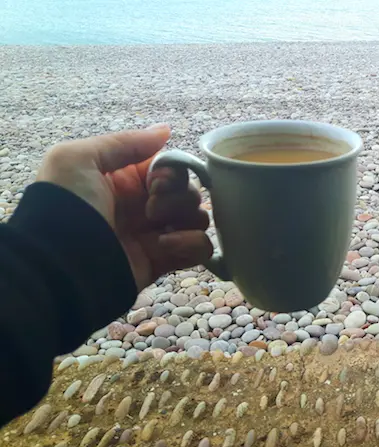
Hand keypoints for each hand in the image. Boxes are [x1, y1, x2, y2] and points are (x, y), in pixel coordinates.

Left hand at [36, 124, 212, 290]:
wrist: (59, 266)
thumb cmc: (65, 208)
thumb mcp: (77, 159)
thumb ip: (124, 142)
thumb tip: (165, 131)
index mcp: (124, 179)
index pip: (169, 167)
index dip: (171, 172)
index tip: (155, 182)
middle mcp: (142, 205)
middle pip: (187, 190)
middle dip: (179, 196)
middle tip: (151, 209)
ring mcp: (155, 234)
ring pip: (198, 217)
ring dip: (189, 218)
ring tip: (161, 233)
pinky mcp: (164, 261)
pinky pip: (201, 248)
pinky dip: (192, 244)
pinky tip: (166, 246)